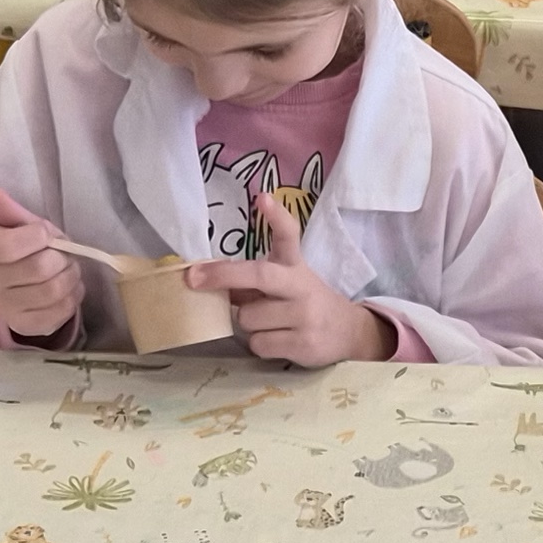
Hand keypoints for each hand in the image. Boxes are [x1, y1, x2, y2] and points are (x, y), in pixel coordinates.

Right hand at [0, 187, 84, 345]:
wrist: (13, 287)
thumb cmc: (19, 251)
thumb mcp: (15, 227)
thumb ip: (9, 212)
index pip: (6, 246)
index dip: (36, 236)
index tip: (45, 234)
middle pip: (39, 268)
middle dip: (61, 256)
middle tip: (64, 253)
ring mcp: (6, 309)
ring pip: (53, 290)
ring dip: (71, 276)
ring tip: (69, 268)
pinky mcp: (27, 326)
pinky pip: (61, 311)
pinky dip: (74, 296)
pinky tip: (69, 287)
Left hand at [188, 188, 392, 365]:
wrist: (348, 333)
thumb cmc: (303, 304)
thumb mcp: (285, 283)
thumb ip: (252, 279)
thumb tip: (205, 277)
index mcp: (295, 266)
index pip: (289, 235)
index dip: (276, 217)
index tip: (263, 199)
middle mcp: (302, 286)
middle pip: (259, 274)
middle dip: (224, 276)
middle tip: (194, 278)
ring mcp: (305, 316)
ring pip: (248, 318)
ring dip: (249, 323)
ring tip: (271, 324)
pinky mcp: (304, 343)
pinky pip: (258, 343)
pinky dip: (260, 343)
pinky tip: (279, 340)